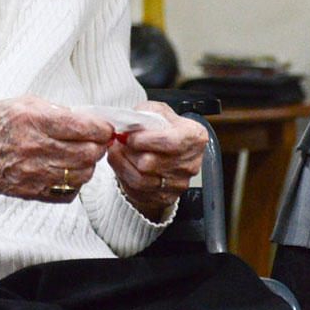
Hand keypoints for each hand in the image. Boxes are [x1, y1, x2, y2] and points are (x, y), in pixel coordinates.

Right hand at [0, 96, 113, 205]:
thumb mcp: (22, 103)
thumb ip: (54, 110)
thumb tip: (82, 118)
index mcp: (33, 120)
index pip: (83, 127)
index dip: (102, 127)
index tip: (105, 127)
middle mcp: (36, 148)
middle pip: (88, 153)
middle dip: (99, 146)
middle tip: (96, 141)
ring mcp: (35, 173)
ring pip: (83, 174)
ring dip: (89, 164)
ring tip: (82, 155)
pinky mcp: (34, 191)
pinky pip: (69, 191)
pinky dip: (75, 182)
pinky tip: (68, 170)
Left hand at [107, 103, 207, 222]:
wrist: (168, 148)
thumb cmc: (164, 127)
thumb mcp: (158, 111)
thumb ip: (144, 114)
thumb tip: (127, 125)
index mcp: (194, 137)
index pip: (168, 142)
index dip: (143, 140)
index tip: (127, 135)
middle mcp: (191, 163)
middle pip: (150, 163)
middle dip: (127, 152)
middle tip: (117, 143)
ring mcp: (180, 183)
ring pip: (141, 180)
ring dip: (121, 165)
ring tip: (115, 152)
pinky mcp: (167, 198)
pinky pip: (138, 192)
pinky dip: (124, 178)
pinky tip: (122, 165)